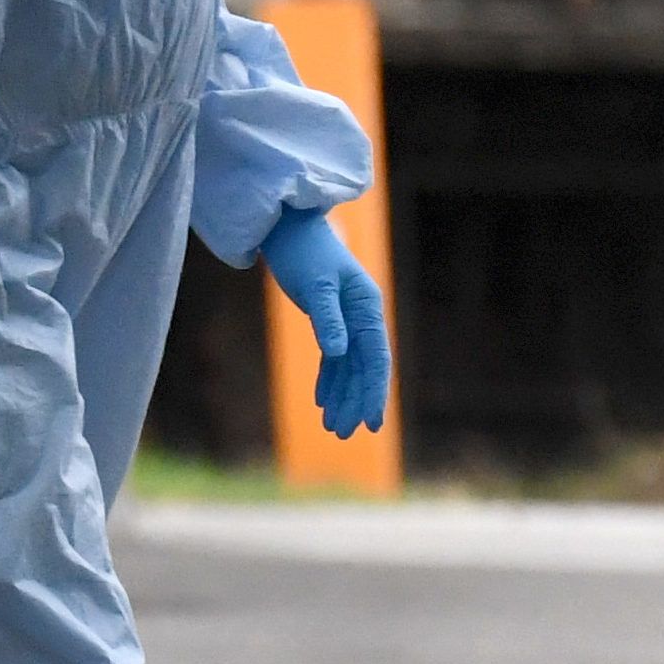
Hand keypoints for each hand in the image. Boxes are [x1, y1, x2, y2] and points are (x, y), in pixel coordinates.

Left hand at [259, 208, 390, 438]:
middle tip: (341, 434)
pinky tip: (323, 401)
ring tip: (332, 427)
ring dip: (342, 396)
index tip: (371, 422)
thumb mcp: (315, 286)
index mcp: (368, 307)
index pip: (376, 358)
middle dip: (355, 401)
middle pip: (364, 367)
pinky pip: (334, 357)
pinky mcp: (329, 319)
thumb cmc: (303, 252)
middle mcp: (363, 315)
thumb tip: (340, 353)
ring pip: (349, 366)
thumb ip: (328, 319)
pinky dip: (329, 379)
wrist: (287, 229)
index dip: (374, 391)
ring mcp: (347, 319)